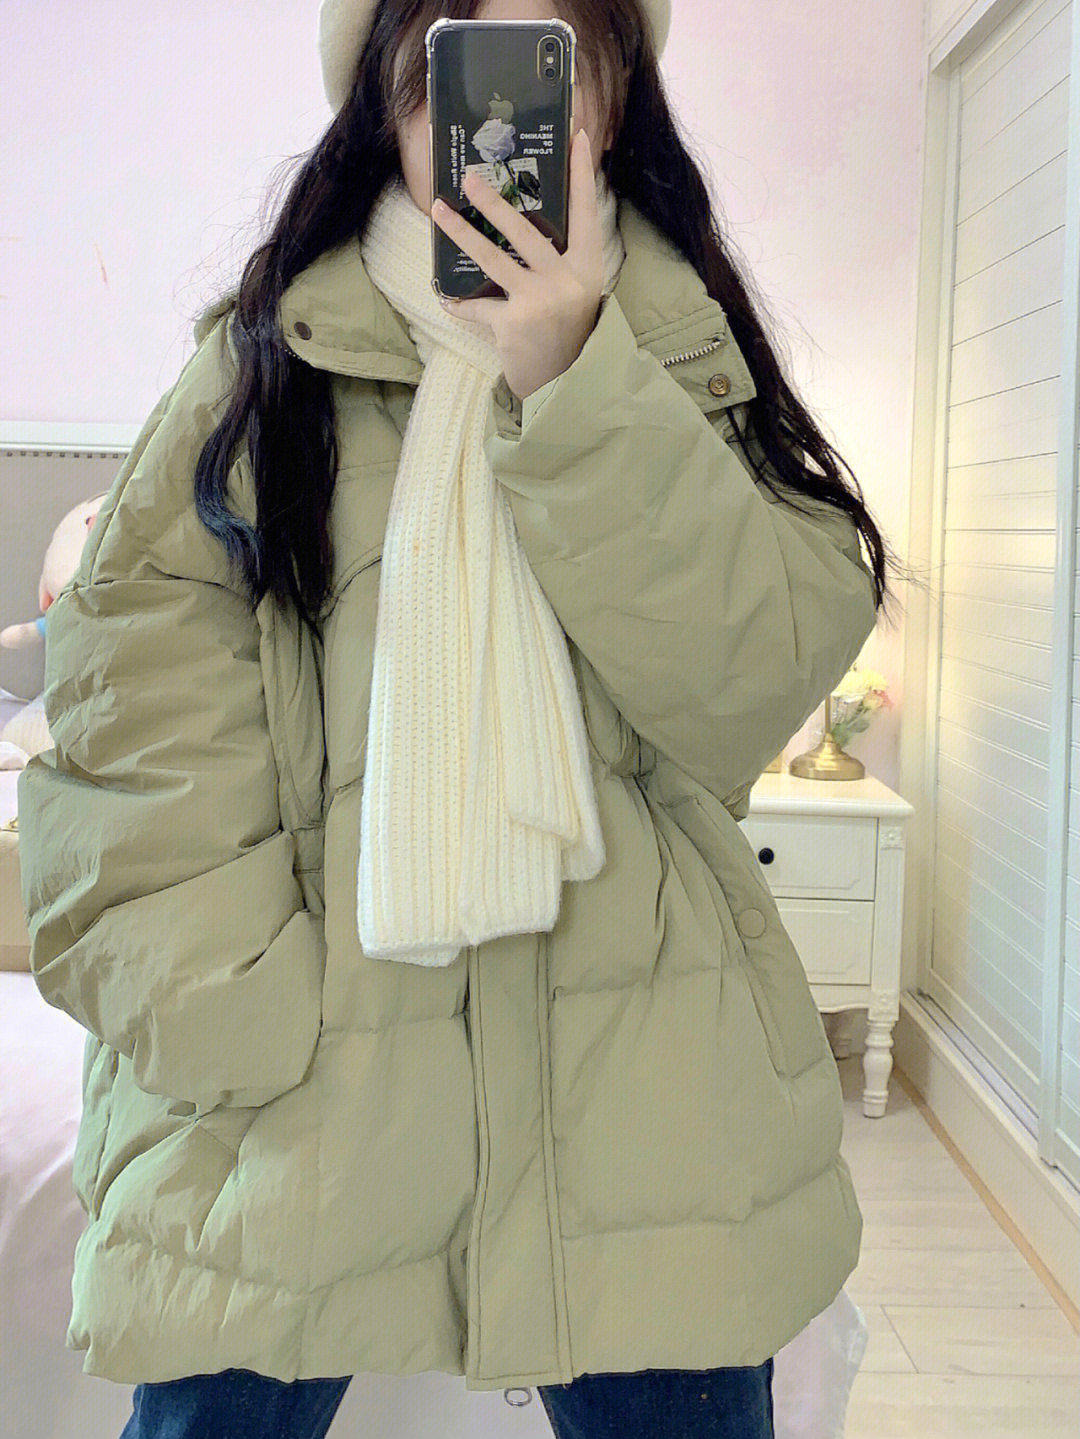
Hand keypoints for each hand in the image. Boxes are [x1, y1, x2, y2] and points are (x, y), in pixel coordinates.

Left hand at [430, 127, 603, 401]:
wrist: (565, 383)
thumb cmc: (568, 333)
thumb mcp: (578, 292)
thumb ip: (562, 259)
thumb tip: (523, 220)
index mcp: (588, 267)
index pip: (586, 211)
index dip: (582, 174)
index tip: (578, 135)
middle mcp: (566, 280)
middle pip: (526, 230)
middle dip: (495, 202)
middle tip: (470, 176)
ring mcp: (539, 302)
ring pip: (493, 258)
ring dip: (462, 232)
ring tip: (439, 211)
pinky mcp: (514, 324)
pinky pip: (478, 306)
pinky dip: (461, 305)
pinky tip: (448, 298)